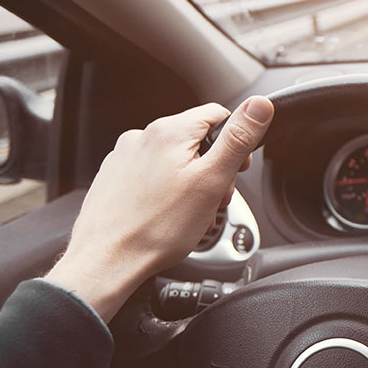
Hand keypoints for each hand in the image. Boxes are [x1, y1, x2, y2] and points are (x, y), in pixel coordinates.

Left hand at [47, 96, 273, 321]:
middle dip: (213, 168)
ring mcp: (125, 157)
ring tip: (190, 213)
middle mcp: (143, 136)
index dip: (235, 143)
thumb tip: (260, 105)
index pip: (218, 114)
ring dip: (192, 182)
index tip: (237, 169)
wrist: (106, 261)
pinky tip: (167, 215)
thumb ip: (238, 139)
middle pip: (196, 140)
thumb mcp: (212, 180)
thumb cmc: (157, 228)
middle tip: (213, 199)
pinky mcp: (115, 177)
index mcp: (170, 131)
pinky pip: (153, 175)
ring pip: (175, 160)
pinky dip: (167, 191)